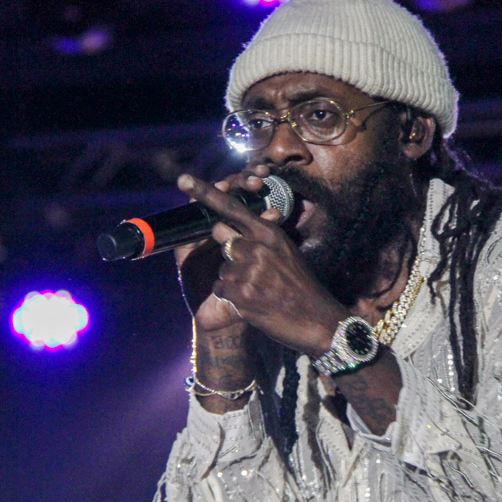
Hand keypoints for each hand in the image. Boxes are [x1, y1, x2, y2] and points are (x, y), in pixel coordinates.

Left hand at [177, 171, 349, 356]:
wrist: (317, 320)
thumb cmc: (302, 287)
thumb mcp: (288, 253)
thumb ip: (262, 239)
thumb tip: (233, 235)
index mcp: (269, 233)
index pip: (232, 208)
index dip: (206, 193)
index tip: (184, 180)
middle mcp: (257, 248)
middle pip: (222, 238)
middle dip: (230, 252)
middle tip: (252, 270)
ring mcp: (249, 271)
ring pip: (223, 268)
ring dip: (233, 280)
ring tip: (258, 291)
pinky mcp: (242, 294)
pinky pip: (221, 289)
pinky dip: (231, 298)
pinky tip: (251, 303)